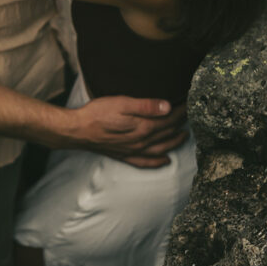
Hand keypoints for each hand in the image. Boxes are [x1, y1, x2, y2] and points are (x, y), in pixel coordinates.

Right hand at [66, 98, 187, 166]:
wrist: (78, 130)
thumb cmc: (97, 113)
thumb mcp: (122, 103)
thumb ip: (146, 106)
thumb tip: (167, 107)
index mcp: (142, 127)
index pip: (168, 120)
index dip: (179, 112)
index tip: (187, 103)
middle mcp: (141, 142)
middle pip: (166, 134)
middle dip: (180, 124)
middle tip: (188, 116)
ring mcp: (133, 151)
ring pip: (161, 149)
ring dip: (174, 143)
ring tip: (184, 136)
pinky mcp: (124, 156)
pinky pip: (146, 162)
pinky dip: (158, 162)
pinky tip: (165, 160)